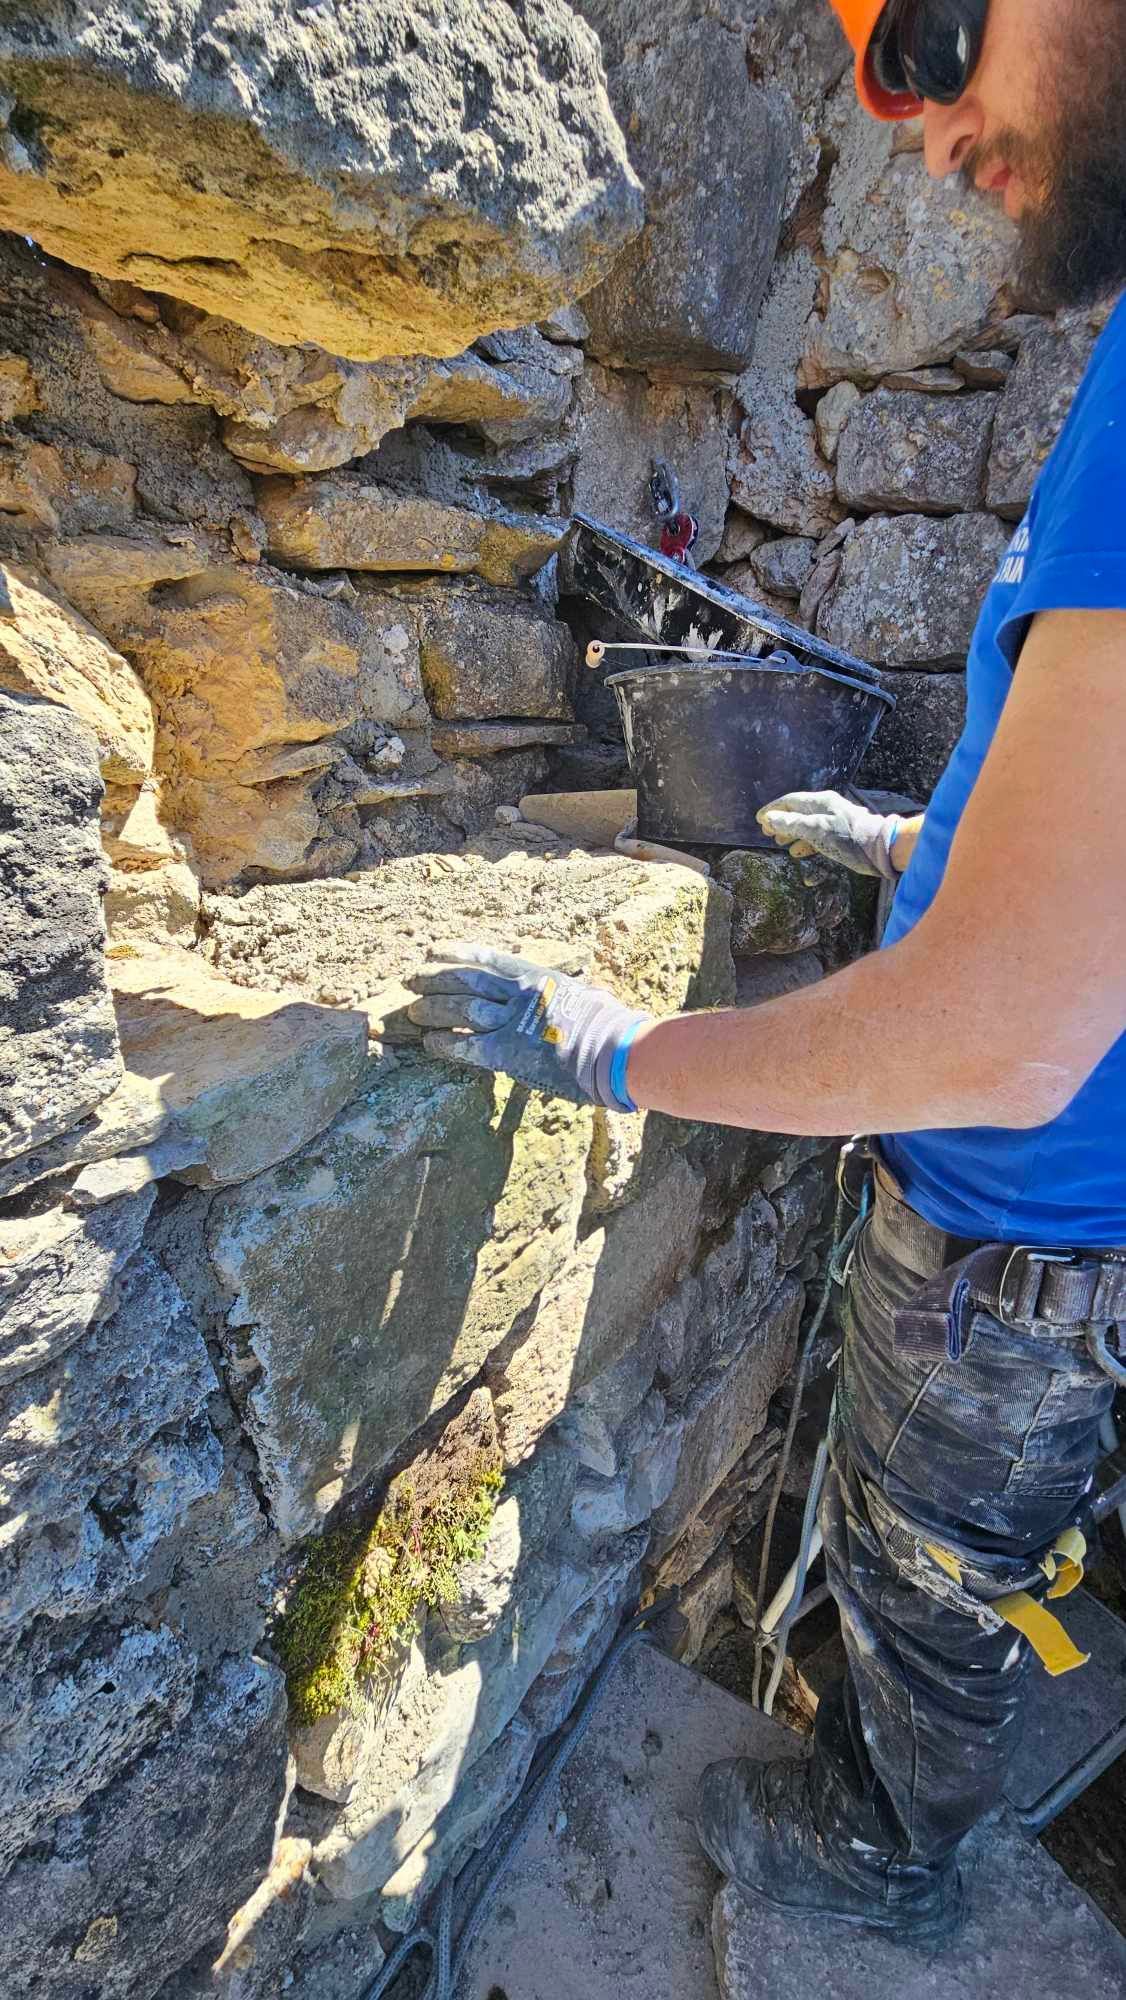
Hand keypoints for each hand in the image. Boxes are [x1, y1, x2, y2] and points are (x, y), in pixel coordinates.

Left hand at [406, 944, 650, 1109]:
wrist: (617, 1052)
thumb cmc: (611, 1027)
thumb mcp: (588, 996)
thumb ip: (571, 992)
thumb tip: (584, 991)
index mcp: (538, 977)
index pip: (490, 958)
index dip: (457, 954)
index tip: (435, 952)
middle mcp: (520, 994)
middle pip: (466, 981)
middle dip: (434, 980)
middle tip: (411, 981)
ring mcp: (513, 1022)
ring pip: (460, 1010)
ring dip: (432, 1011)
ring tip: (413, 1013)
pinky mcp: (509, 1052)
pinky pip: (466, 1046)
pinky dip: (445, 1045)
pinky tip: (430, 1044)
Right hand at [756, 791, 901, 880]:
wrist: (880, 848)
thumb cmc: (848, 837)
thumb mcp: (816, 830)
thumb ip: (792, 824)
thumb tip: (769, 819)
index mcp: (820, 802)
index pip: (790, 801)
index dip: (773, 810)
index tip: (759, 819)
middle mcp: (826, 809)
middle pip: (797, 811)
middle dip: (780, 820)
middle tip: (766, 832)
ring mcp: (833, 822)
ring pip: (806, 824)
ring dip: (791, 832)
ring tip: (778, 841)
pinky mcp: (839, 836)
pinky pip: (816, 836)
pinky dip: (804, 842)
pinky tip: (797, 851)